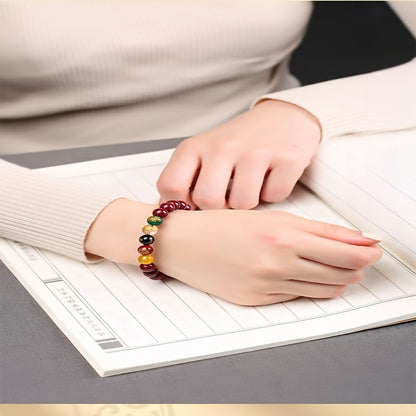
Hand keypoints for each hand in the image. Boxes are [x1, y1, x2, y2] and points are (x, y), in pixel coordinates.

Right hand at [85, 200, 381, 305]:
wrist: (179, 242)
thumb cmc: (219, 222)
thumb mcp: (268, 216)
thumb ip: (314, 229)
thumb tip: (354, 239)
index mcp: (280, 235)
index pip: (343, 249)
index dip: (365, 251)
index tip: (374, 248)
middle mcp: (276, 263)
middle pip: (339, 272)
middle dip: (356, 266)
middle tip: (359, 258)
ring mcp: (265, 285)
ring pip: (322, 289)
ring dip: (338, 279)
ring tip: (339, 269)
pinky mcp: (255, 300)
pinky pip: (296, 297)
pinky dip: (310, 287)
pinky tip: (307, 276)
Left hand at [157, 100, 320, 208]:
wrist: (282, 117)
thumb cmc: (239, 142)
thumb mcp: (204, 154)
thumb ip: (186, 180)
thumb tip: (172, 214)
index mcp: (196, 147)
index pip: (170, 185)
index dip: (179, 206)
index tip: (192, 207)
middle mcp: (223, 147)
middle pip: (207, 200)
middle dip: (218, 208)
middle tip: (227, 196)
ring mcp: (256, 152)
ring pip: (242, 203)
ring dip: (248, 202)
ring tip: (251, 184)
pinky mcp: (287, 158)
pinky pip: (274, 196)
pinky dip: (273, 193)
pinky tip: (270, 177)